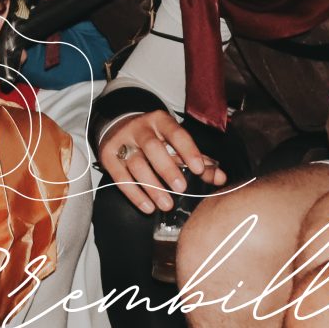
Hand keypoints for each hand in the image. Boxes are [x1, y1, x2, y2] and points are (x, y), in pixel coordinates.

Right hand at [96, 109, 223, 214]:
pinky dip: (134, 194)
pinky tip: (147, 207)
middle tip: (181, 188)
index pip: (176, 133)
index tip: (199, 169)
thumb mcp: (175, 143)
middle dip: (167, 168)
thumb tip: (220, 178)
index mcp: (160, 121)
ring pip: (135, 164)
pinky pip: (120, 177)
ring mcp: (122, 141)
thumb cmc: (155, 139)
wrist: (118, 126)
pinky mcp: (108, 156)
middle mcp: (140, 128)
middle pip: (152, 147)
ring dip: (152, 186)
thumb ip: (198, 160)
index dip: (188, 150)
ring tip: (166, 204)